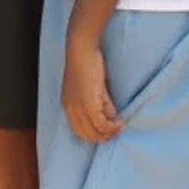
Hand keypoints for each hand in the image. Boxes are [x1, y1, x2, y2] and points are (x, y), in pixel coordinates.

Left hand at [61, 28, 122, 144]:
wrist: (81, 51)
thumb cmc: (86, 64)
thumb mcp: (92, 89)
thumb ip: (101, 104)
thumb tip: (112, 118)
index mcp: (67, 107)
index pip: (79, 132)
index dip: (94, 135)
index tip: (106, 132)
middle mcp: (71, 111)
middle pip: (87, 136)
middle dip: (102, 137)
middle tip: (115, 132)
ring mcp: (79, 110)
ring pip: (95, 134)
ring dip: (109, 134)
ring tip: (119, 127)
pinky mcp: (89, 106)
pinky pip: (102, 125)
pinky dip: (112, 128)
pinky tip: (120, 123)